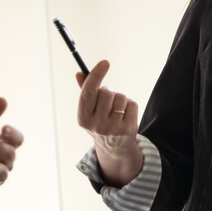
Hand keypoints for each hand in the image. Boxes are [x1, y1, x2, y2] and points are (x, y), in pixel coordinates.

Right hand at [74, 59, 145, 185]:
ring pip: (121, 97)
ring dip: (120, 98)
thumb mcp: (89, 110)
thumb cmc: (100, 122)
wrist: (114, 148)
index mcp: (83, 118)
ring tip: (117, 109)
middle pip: (106, 92)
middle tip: (108, 99)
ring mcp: (113, 128)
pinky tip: (125, 115)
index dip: (96, 75)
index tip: (105, 62)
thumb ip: (85, 91)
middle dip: (109, 91)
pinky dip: (130, 105)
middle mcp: (97, 125)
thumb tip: (79, 72)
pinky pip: (132, 104)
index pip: (88, 92)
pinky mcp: (128, 130)